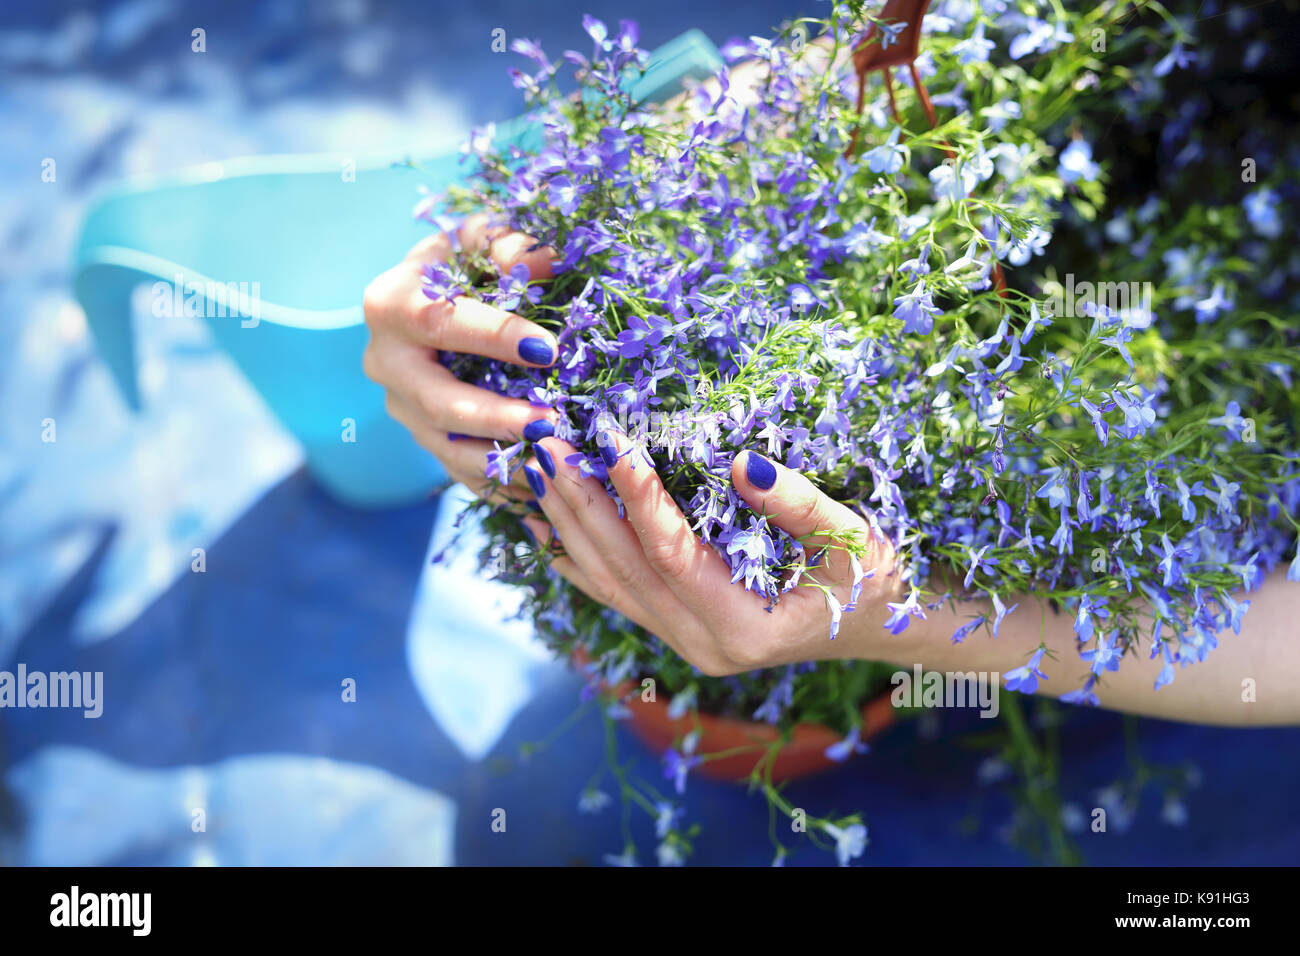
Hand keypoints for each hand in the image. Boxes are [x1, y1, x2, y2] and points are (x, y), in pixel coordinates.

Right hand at [362, 214, 559, 499]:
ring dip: (503, 459)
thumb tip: (544, 261)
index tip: (547, 349)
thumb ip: (504, 242)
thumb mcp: (476, 239)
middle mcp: (385, 363)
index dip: (496, 338)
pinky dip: (502, 482)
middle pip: (439, 402)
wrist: (428, 301)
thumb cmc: (461, 262)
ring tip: (554, 460)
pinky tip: (544, 484)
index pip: (442, 324)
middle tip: (549, 423)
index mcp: (392, 305)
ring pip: (448, 448)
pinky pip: (461, 471)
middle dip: (496, 417)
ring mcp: (401, 408)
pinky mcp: (422, 438)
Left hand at [521, 432, 901, 675]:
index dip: (639, 496)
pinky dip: (575, 554)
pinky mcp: (677, 629)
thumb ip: (798, 505)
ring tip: (536, 467)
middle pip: (624, 569)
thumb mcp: (854, 539)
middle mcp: (702, 645)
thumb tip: (740, 462)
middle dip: (581, 502)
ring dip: (568, 522)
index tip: (612, 437)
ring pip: (608, 582)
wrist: (880, 625)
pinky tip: (542, 521)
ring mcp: (684, 642)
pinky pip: (613, 592)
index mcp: (745, 628)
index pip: (673, 554)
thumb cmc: (875, 579)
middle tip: (547, 442)